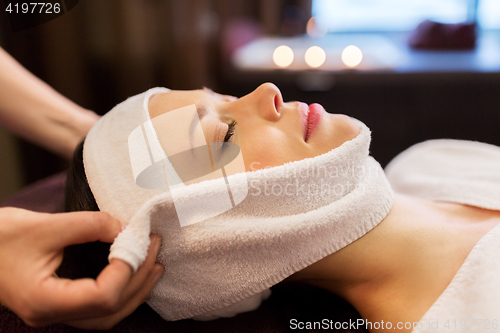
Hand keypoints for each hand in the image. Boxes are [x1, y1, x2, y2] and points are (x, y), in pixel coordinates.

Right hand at [0, 207, 163, 329]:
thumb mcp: (43, 225)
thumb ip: (88, 225)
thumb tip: (124, 227)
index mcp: (45, 301)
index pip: (102, 296)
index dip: (126, 270)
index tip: (137, 240)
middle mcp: (51, 315)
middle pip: (110, 310)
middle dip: (139, 278)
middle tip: (154, 246)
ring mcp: (55, 313)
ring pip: (107, 316)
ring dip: (135, 290)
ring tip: (154, 263)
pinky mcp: (59, 303)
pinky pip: (98, 308)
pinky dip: (121, 291)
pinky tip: (132, 272)